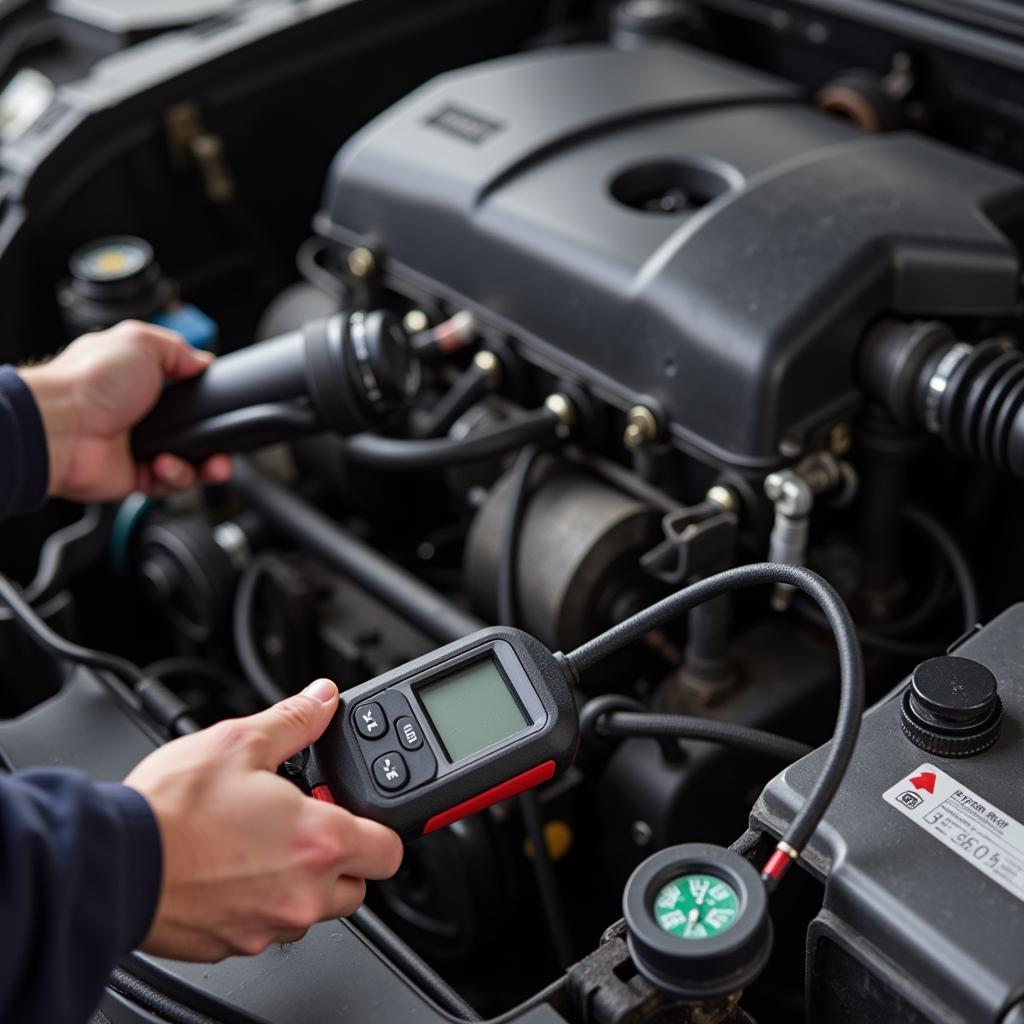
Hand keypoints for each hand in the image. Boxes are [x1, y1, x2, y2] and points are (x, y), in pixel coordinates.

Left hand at [20, 320, 231, 501]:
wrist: (63, 427)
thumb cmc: (89, 382)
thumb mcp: (141, 342)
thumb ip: (179, 349)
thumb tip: (203, 360)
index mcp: (143, 381)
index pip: (189, 393)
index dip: (209, 400)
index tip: (222, 404)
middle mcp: (142, 415)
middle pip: (196, 432)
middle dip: (217, 441)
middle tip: (225, 444)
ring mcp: (140, 447)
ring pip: (190, 462)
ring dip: (203, 465)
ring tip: (204, 461)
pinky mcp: (136, 476)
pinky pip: (171, 483)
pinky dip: (176, 476)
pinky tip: (164, 464)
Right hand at [125, 678, 402, 960]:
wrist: (113, 862)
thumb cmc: (174, 809)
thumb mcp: (241, 741)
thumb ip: (295, 720)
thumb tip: (323, 700)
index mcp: (320, 841)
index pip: (390, 849)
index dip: (379, 825)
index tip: (354, 810)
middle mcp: (304, 893)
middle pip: (357, 885)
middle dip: (342, 856)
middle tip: (306, 825)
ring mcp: (269, 925)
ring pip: (311, 910)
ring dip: (300, 881)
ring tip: (262, 843)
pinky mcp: (233, 944)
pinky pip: (266, 926)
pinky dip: (259, 901)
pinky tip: (230, 868)